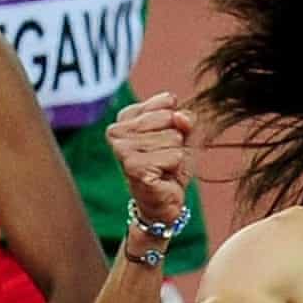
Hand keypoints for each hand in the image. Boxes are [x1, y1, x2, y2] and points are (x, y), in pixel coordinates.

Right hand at [108, 92, 193, 232]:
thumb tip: (180, 117)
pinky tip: (162, 176)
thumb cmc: (168, 165)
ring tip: (162, 167)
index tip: (163, 141)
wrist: (162, 201)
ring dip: (175, 156)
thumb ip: (186, 118)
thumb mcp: (183, 134)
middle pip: (170, 118)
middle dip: (176, 140)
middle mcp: (116, 131)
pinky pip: (174, 157)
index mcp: (125, 117)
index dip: (176, 123)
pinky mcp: (134, 167)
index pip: (167, 101)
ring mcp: (122, 149)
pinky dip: (175, 168)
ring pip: (173, 138)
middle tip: (163, 157)